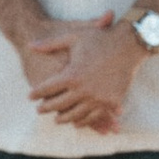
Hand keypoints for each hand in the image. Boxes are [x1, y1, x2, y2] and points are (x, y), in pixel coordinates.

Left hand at [27, 16, 142, 133]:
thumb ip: (50, 44)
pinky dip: (85, 121)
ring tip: (57, 119)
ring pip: (76, 115)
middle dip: (46, 108)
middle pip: (58, 105)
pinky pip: (95, 116)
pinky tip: (78, 122)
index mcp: (71, 75)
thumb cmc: (99, 39)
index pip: (47, 88)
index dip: (36, 93)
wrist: (129, 44)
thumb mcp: (73, 37)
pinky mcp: (111, 102)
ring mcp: (98, 98)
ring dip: (64, 118)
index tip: (30, 96)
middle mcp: (83, 90)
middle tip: (39, 110)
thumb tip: (29, 45)